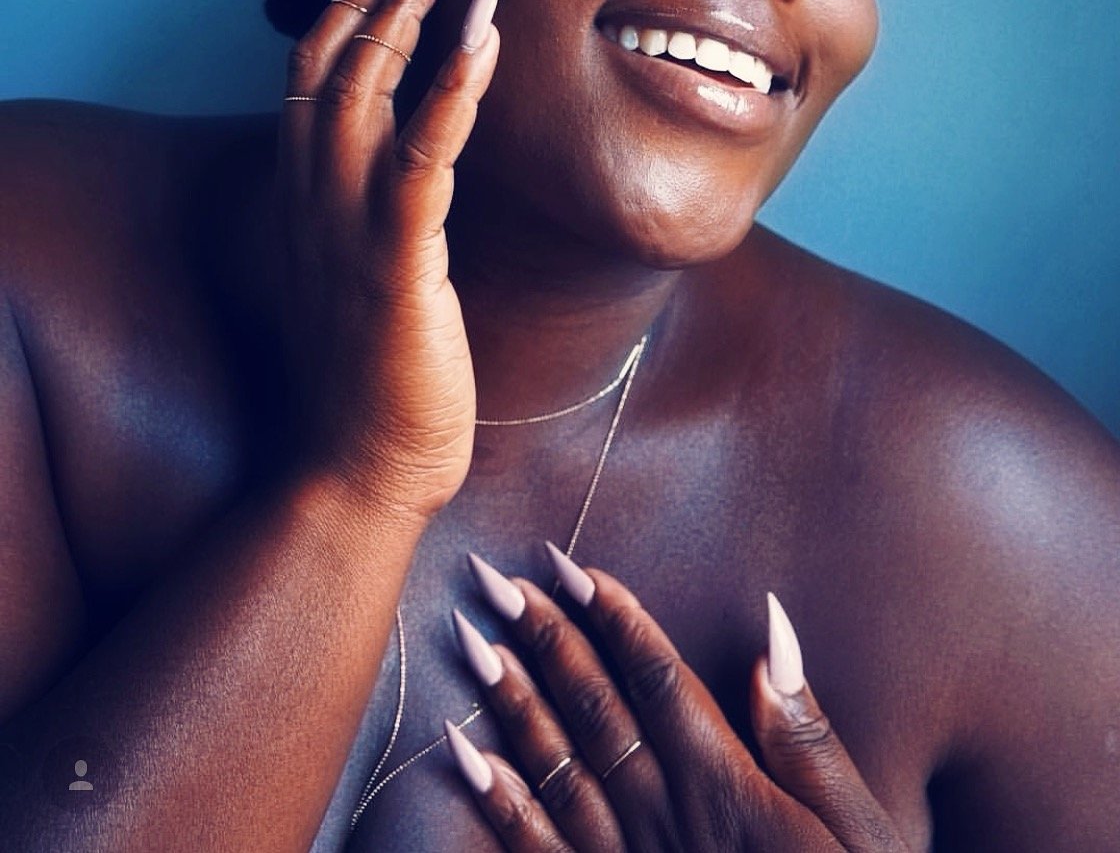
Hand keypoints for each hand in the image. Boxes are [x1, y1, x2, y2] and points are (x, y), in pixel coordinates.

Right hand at [276, 0, 503, 516]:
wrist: (364, 467)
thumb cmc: (382, 368)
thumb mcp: (374, 265)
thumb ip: (384, 201)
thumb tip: (423, 153)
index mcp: (310, 193)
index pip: (318, 69)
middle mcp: (314, 197)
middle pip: (333, 58)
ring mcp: (347, 229)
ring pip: (364, 92)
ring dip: (405, 12)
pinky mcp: (394, 267)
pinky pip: (421, 161)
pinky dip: (449, 93)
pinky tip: (484, 38)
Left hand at [443, 549, 910, 851]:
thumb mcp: (860, 832)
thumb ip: (808, 738)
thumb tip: (772, 630)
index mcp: (730, 790)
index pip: (659, 682)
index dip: (613, 619)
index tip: (567, 565)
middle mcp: (671, 821)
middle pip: (598, 712)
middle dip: (544, 639)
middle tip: (494, 577)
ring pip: (559, 771)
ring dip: (510, 702)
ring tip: (469, 639)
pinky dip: (500, 802)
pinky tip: (462, 755)